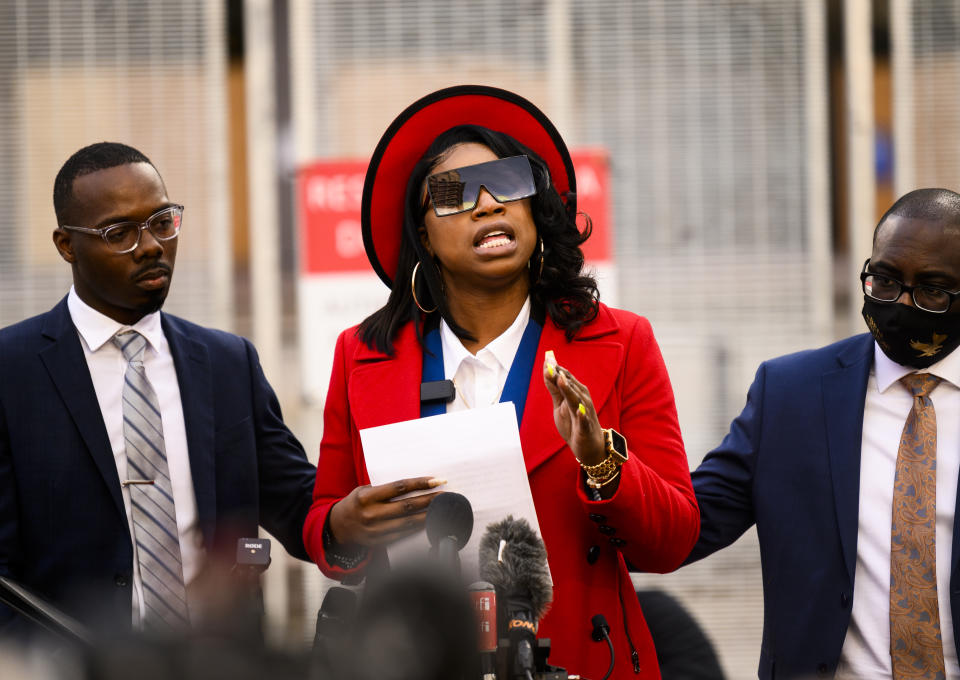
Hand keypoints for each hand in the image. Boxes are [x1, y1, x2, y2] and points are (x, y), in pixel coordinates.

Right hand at [328, 476, 445, 546]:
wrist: (338, 527)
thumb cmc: (355, 504)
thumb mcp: (364, 490)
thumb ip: (385, 490)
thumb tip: (414, 487)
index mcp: (367, 497)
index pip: (399, 487)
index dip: (420, 484)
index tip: (437, 480)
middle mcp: (372, 514)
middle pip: (407, 506)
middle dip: (429, 500)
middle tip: (446, 495)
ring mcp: (376, 530)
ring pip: (408, 523)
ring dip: (428, 515)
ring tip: (442, 509)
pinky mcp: (379, 542)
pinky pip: (403, 535)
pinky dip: (418, 529)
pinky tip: (429, 523)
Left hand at [543, 351, 604, 465]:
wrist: (589, 447)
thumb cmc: (574, 423)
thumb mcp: (560, 405)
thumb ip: (554, 389)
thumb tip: (546, 371)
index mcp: (576, 393)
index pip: (565, 377)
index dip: (556, 368)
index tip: (547, 357)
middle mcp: (583, 400)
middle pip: (571, 385)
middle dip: (560, 375)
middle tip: (550, 364)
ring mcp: (585, 414)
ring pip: (577, 400)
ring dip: (570, 390)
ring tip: (561, 380)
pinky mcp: (586, 428)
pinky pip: (584, 421)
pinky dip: (582, 416)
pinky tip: (579, 410)